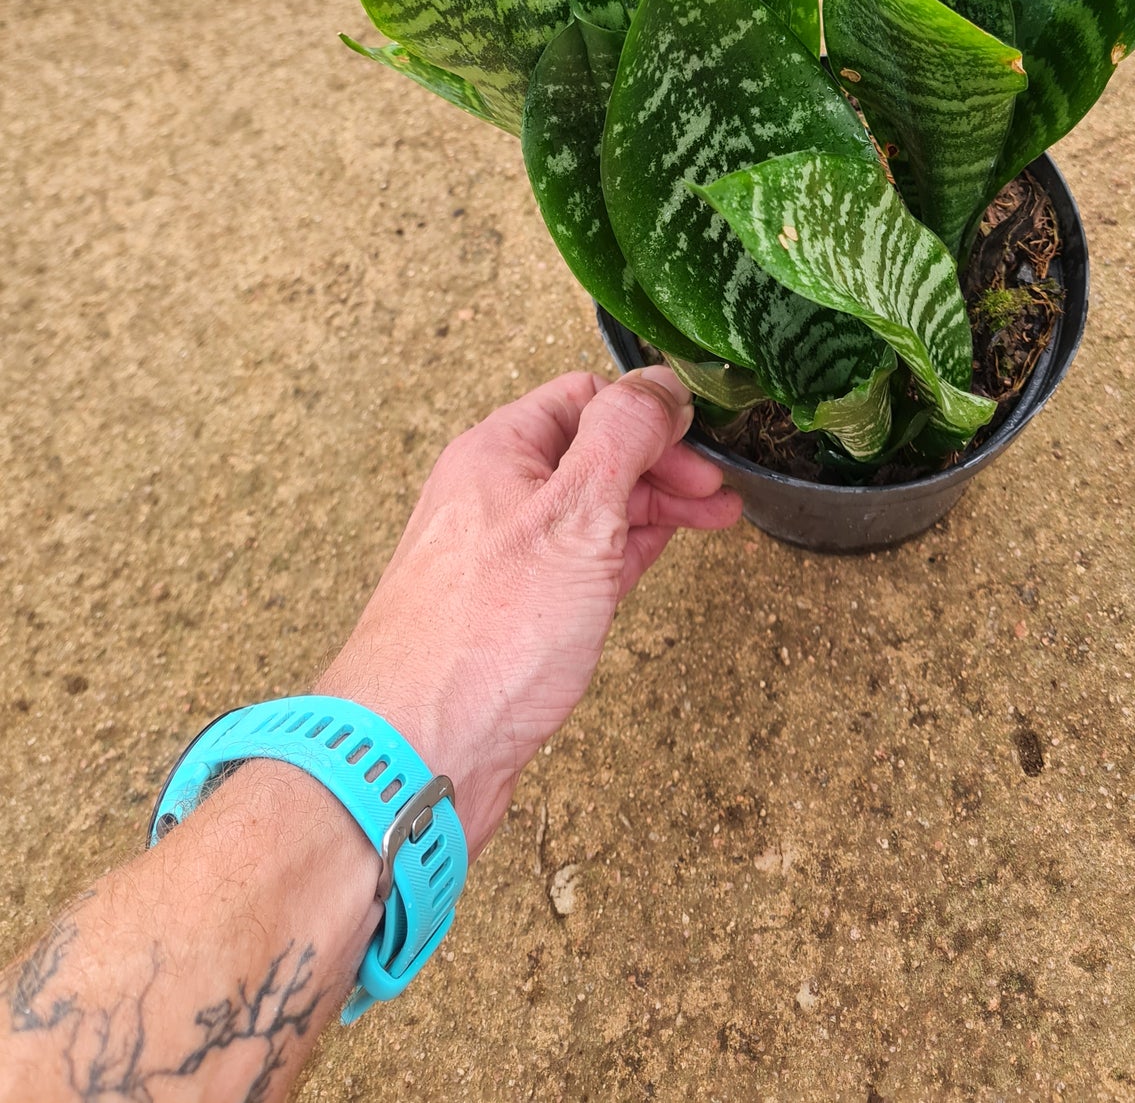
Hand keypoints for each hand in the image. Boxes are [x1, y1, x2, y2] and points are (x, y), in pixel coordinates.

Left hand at [322, 367, 740, 848]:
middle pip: (590, 452)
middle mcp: (493, 494)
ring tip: (713, 520)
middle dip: (659, 464)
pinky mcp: (510, 613)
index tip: (700, 440)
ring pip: (587, 510)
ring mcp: (500, 556)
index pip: (584, 396)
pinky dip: (620, 554)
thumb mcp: (576, 512)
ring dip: (650, 508)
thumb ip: (622, 438)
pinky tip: (653, 556)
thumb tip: (659, 385)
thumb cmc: (486, 635)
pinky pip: (575, 563)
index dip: (647, 413)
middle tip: (716, 492)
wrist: (416, 751)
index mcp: (498, 451)